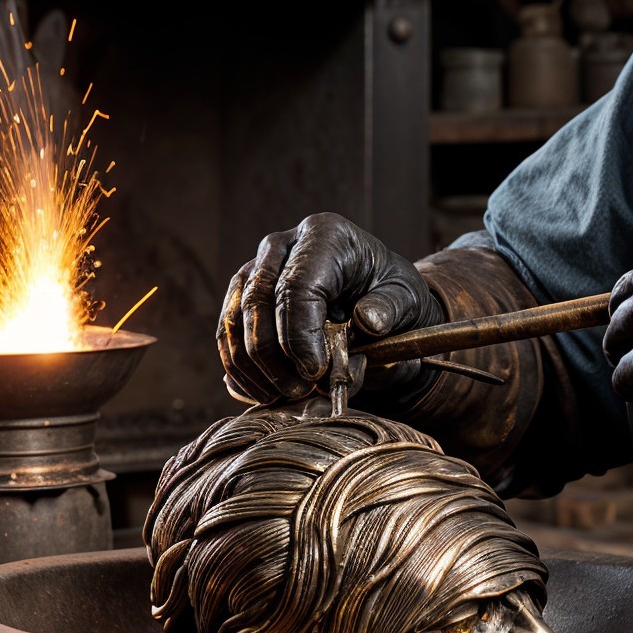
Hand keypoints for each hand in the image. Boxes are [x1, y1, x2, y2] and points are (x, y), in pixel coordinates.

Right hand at [217, 213, 442, 405]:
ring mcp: (255, 269)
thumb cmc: (390, 296)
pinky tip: (266, 394)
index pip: (296, 285)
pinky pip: (227, 337)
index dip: (300, 334)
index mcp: (324, 235)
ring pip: (234, 322)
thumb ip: (389, 309)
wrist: (376, 300)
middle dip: (274, 356)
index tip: (316, 372)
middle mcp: (282, 246)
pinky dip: (242, 371)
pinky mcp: (241, 297)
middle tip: (301, 390)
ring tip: (286, 396)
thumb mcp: (406, 298)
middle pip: (257, 302)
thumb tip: (367, 321)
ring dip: (254, 369)